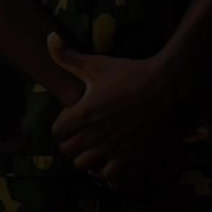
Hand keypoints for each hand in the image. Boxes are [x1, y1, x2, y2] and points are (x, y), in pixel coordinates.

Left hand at [47, 35, 185, 183]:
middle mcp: (93, 133)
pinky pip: (108, 174)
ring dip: (86, 157)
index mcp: (81, 113)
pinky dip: (105, 170)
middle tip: (83, 131)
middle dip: (72, 141)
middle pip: (67, 150)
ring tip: (94, 145)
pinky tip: (109, 156)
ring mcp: (111, 146)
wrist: (161, 84)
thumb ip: (68, 55)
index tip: (72, 116)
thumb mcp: (95, 64)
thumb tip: (49, 37)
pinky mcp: (129, 154)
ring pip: (83, 164)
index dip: (62, 124)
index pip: (56, 131)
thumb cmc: (127, 72)